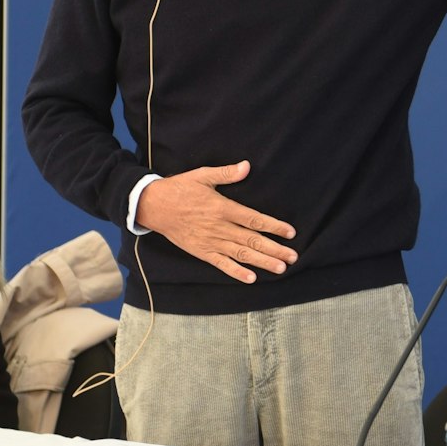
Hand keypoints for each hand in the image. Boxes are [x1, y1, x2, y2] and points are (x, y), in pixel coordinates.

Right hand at [134, 161, 296, 282]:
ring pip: (241, 254)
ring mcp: (210, 242)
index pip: (254, 219)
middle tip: (293, 257)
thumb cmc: (179, 188)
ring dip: (262, 262)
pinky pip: (221, 264)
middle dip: (275, 249)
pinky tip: (251, 279)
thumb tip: (246, 166)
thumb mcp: (202, 175)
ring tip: (281, 268)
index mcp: (222, 208)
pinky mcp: (201, 251)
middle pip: (252, 240)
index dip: (274, 226)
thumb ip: (226, 174)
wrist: (152, 206)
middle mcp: (219, 227)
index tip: (291, 232)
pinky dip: (236, 272)